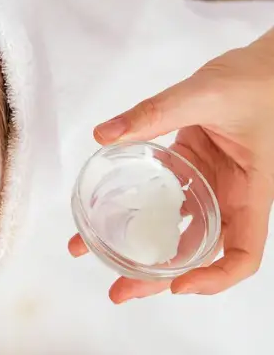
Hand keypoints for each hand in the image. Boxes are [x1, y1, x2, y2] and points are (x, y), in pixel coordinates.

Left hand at [69, 28, 273, 302]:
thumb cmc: (256, 79)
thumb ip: (155, 112)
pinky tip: (104, 217)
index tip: (179, 285)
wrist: (267, 63)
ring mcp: (211, 187)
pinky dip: (138, 212)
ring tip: (97, 258)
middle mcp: (231, 198)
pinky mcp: (193, 171)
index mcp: (251, 192)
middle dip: (159, 278)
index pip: (244, 254)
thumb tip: (105, 134)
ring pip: (178, 233)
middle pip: (200, 254)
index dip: (215, 278)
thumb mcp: (204, 93)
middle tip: (118, 291)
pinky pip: (165, 202)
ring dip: (141, 250)